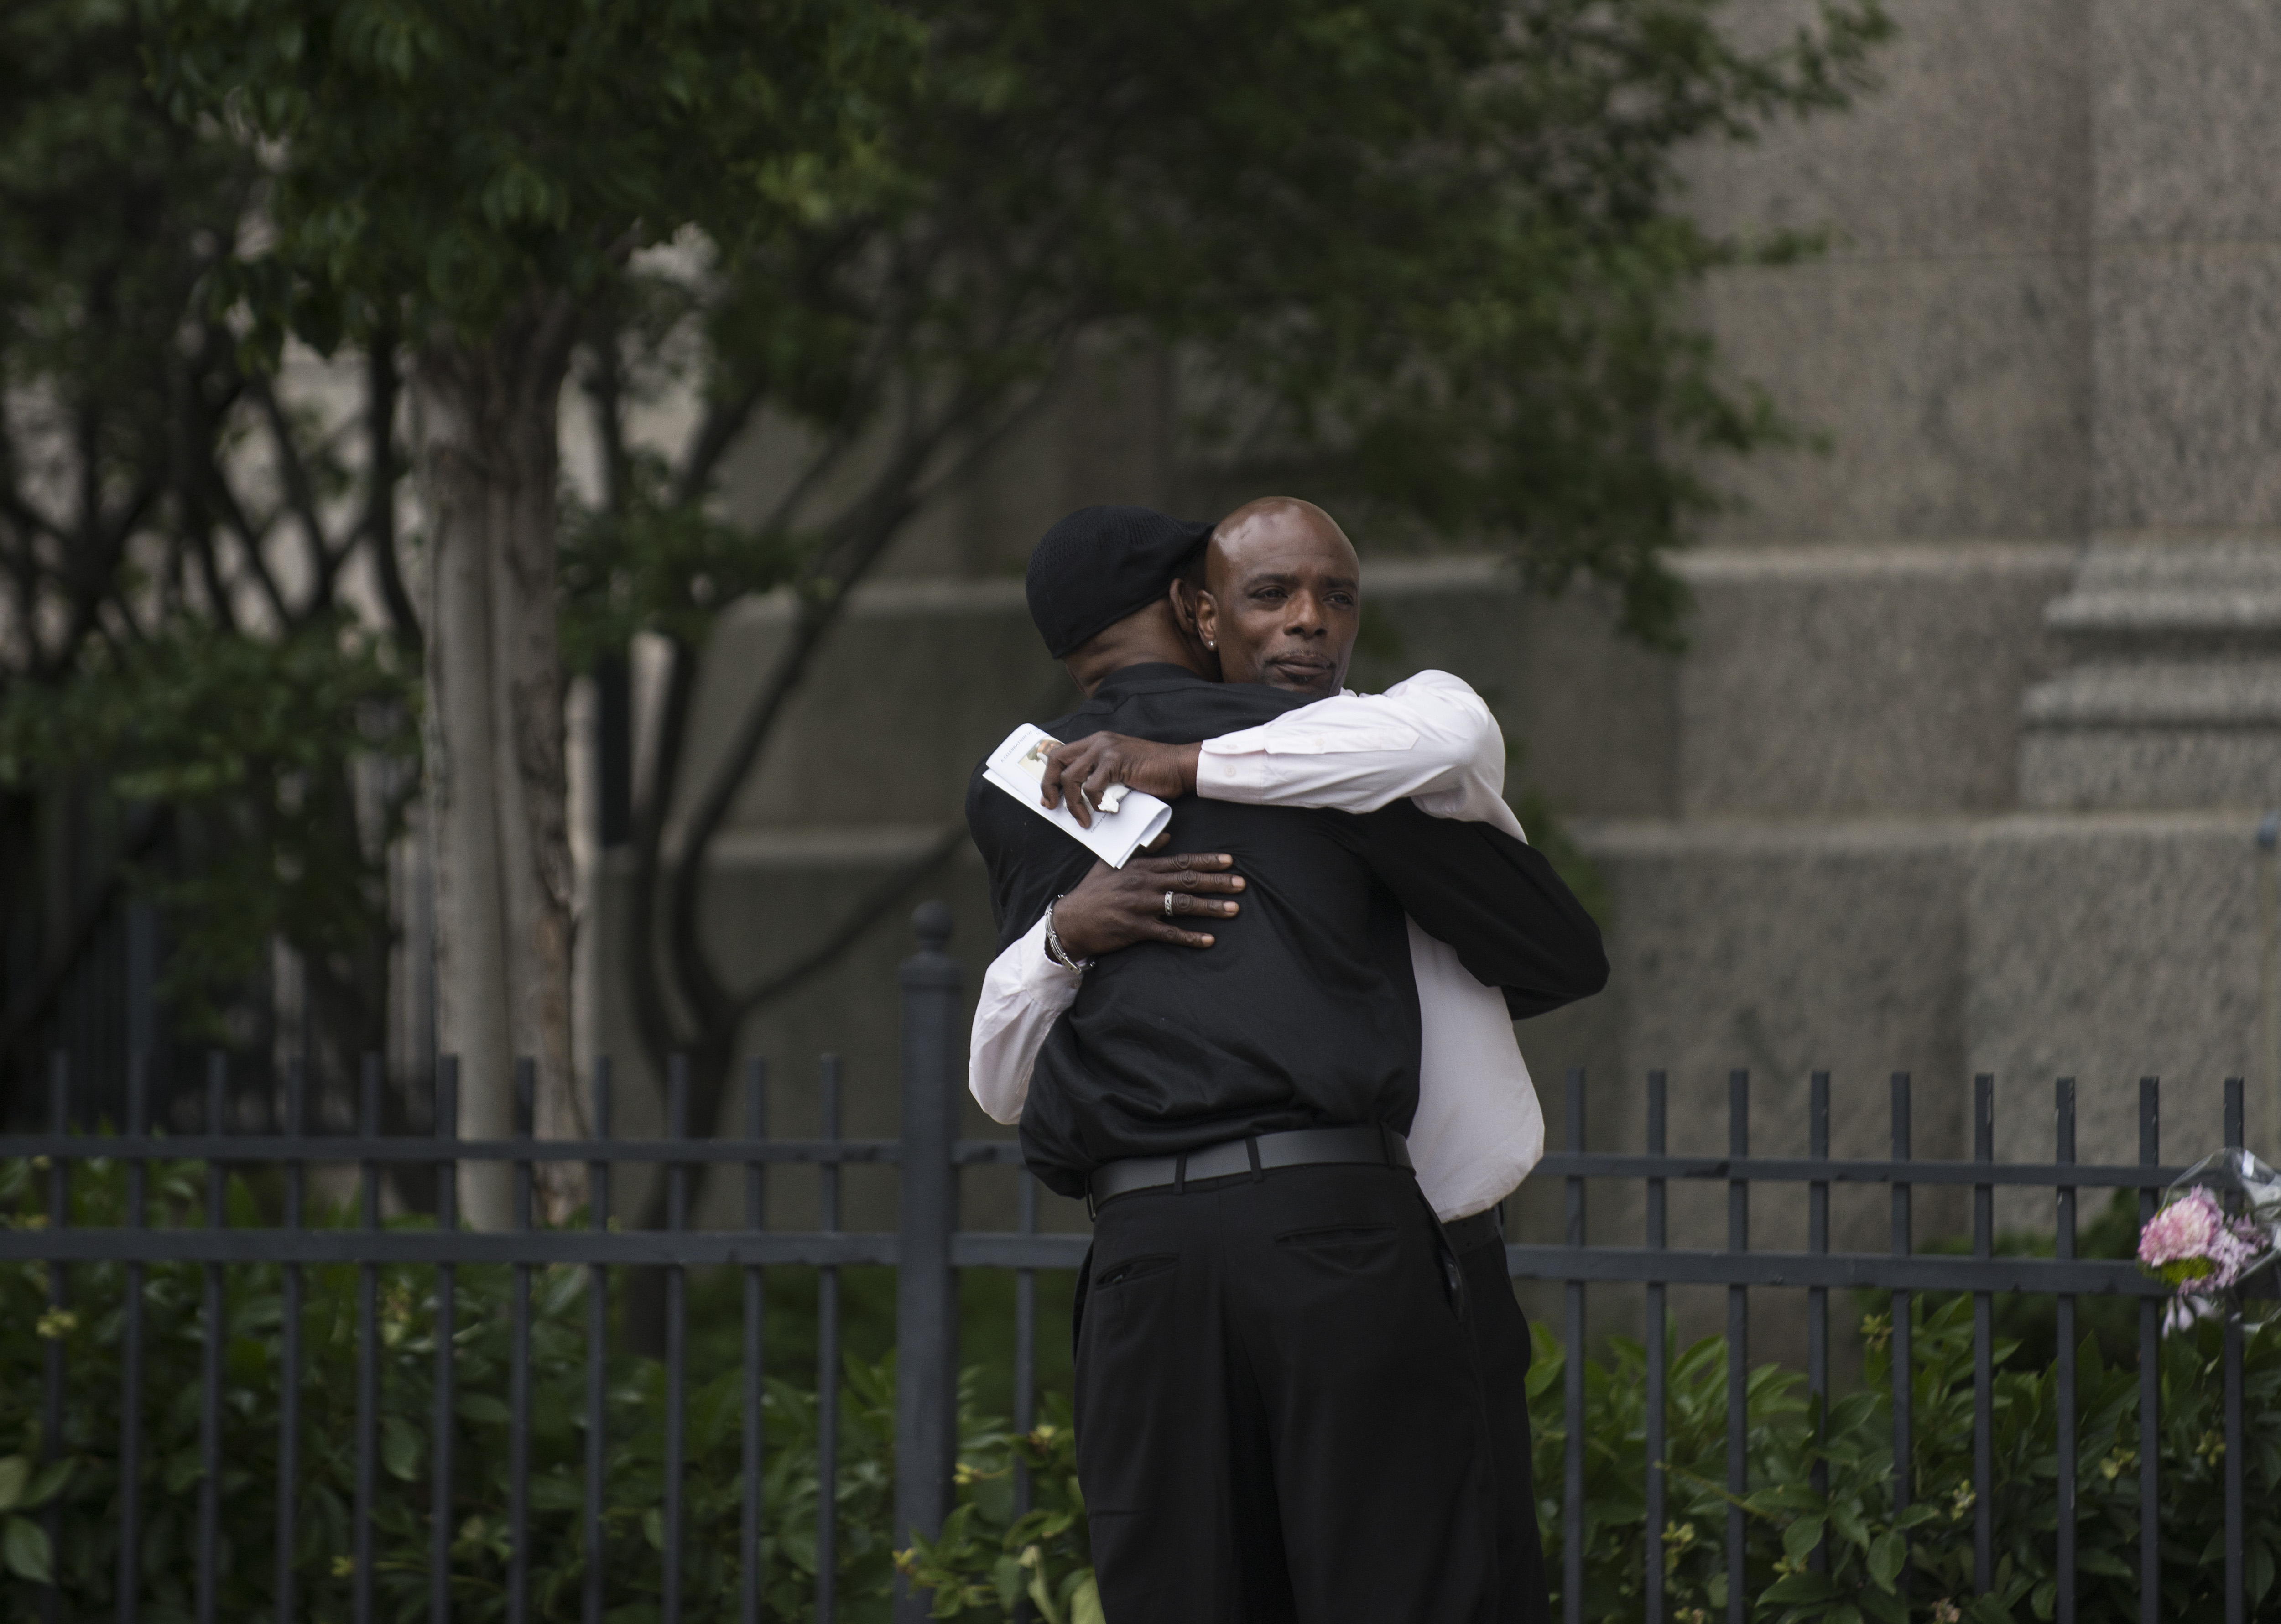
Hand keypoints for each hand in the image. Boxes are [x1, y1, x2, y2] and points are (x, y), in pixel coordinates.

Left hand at [1040, 733, 1200, 826]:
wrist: (1179, 767)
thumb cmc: (1153, 773)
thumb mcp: (1119, 770)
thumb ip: (1099, 775)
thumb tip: (1078, 798)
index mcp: (1096, 742)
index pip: (1061, 754)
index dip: (1050, 776)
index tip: (1048, 797)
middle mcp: (1097, 741)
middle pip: (1058, 760)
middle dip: (1050, 785)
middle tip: (1052, 806)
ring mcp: (1106, 749)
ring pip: (1072, 777)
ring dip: (1073, 803)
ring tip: (1084, 819)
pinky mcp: (1115, 761)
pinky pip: (1092, 786)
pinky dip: (1096, 803)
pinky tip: (1108, 809)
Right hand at [1052, 852, 1244, 958]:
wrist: (1070, 920)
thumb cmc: (1093, 892)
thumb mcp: (1114, 863)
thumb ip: (1142, 850)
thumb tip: (1166, 835)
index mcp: (1142, 867)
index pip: (1181, 862)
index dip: (1207, 861)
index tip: (1230, 861)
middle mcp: (1144, 884)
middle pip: (1188, 880)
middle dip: (1217, 882)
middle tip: (1242, 884)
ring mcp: (1141, 906)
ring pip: (1183, 904)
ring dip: (1210, 907)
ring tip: (1234, 909)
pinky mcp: (1136, 928)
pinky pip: (1168, 933)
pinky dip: (1189, 937)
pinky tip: (1209, 940)